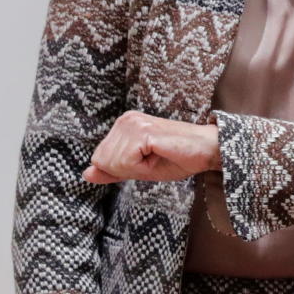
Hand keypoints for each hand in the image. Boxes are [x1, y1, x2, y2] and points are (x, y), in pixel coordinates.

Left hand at [82, 110, 219, 184]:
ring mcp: (134, 123)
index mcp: (123, 124)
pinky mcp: (144, 132)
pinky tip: (159, 155)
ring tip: (158, 156)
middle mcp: (125, 119)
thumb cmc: (178, 158)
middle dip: (128, 169)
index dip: (123, 169)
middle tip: (154, 159)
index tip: (148, 160)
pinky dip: (142, 168)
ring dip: (137, 168)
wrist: (208, 150)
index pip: (100, 158)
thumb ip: (112, 170)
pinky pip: (126, 162)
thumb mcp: (139, 168)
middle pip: (103, 161)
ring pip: (113, 163)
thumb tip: (86, 173)